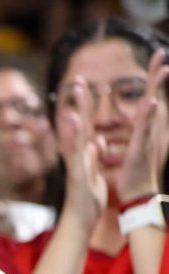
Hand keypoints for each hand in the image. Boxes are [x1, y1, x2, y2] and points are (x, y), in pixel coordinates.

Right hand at [56, 76, 106, 227]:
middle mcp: (78, 157)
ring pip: (76, 142)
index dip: (86, 105)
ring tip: (74, 108)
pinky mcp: (79, 179)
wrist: (80, 220)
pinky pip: (81, 163)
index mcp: (85, 154)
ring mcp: (76, 167)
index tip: (84, 85)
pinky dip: (81, 151)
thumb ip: (94, 155)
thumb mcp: (93, 171)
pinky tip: (85, 140)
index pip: (86, 125)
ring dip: (75, 125)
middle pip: (79, 127)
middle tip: (78, 83)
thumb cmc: (87, 197)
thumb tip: (96, 141)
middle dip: (79, 105)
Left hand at [118, 49, 168, 201]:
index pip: (151, 98)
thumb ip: (139, 130)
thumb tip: (141, 117)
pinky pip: (145, 131)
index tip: (157, 59)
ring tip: (163, 69)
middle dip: (158, 76)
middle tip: (160, 53)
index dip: (154, 80)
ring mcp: (149, 139)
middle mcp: (152, 130)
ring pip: (155, 110)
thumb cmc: (135, 171)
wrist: (137, 194)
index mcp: (147, 128)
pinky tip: (151, 102)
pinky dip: (149, 116)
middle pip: (158, 97)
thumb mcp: (136, 145)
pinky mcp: (142, 150)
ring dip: (158, 89)